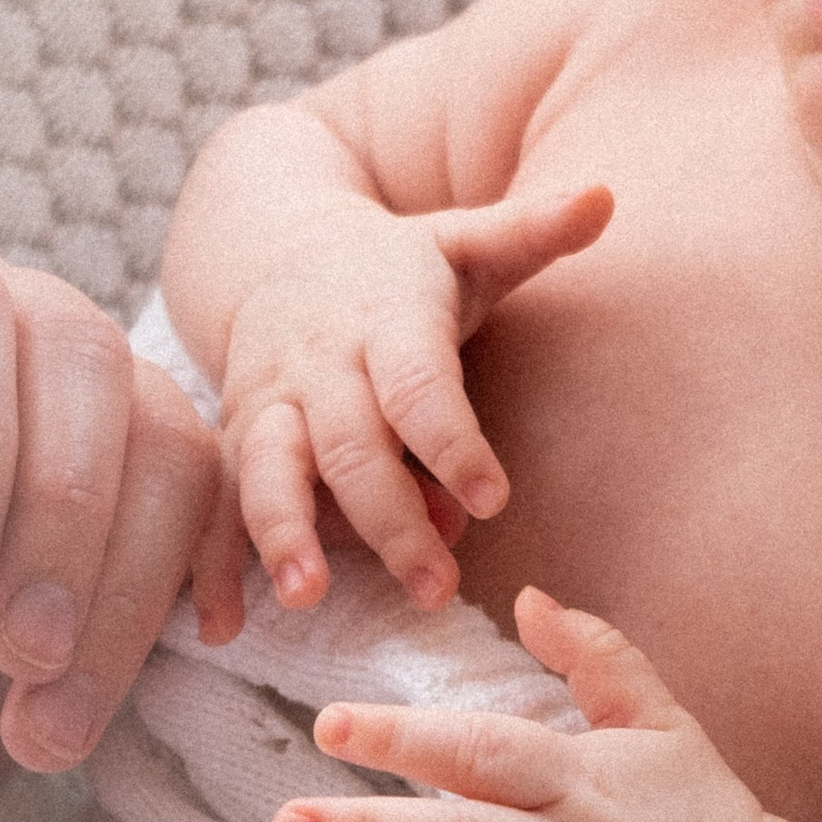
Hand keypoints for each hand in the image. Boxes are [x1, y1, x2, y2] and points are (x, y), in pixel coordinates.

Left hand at [0, 212, 228, 821]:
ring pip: (160, 435)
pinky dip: (172, 609)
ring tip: (38, 725)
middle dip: (61, 515)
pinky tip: (104, 697)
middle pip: (76, 349)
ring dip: (120, 591)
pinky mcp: (125, 496)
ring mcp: (56, 404)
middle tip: (9, 655)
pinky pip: (204, 510)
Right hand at [221, 185, 611, 613]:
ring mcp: (268, 402)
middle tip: (434, 588)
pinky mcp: (232, 438)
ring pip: (268, 469)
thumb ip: (531, 231)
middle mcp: (320, 362)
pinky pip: (217, 501)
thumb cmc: (399, 270)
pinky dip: (216, 562)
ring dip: (284, 533)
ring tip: (307, 596)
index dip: (451, 440)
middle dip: (388, 518)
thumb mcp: (464, 244)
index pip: (419, 383)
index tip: (491, 499)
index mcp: (386, 316)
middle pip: (351, 445)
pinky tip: (227, 624)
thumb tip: (605, 197)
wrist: (275, 250)